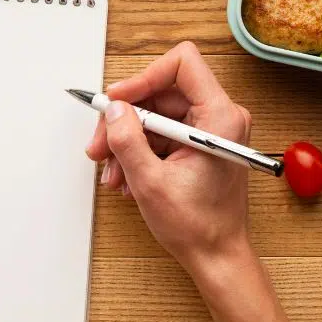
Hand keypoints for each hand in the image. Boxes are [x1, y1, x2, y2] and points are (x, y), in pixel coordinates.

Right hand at [86, 41, 251, 272]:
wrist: (215, 256)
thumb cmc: (199, 226)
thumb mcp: (151, 182)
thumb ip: (128, 140)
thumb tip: (114, 110)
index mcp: (220, 118)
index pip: (182, 64)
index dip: (144, 77)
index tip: (118, 100)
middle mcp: (219, 117)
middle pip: (160, 91)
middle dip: (125, 117)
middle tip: (100, 143)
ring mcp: (208, 130)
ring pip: (154, 113)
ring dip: (126, 139)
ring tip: (112, 169)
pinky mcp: (197, 143)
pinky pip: (158, 132)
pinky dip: (136, 149)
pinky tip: (124, 174)